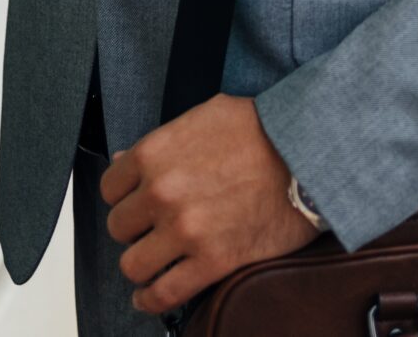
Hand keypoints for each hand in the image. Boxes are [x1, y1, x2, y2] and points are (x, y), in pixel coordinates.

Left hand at [100, 95, 318, 315]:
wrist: (307, 153)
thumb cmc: (260, 129)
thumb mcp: (202, 118)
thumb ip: (159, 142)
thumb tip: (124, 160)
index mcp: (153, 154)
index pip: (110, 187)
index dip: (124, 196)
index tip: (137, 203)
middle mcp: (161, 194)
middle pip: (119, 227)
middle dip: (135, 229)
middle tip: (153, 228)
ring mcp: (185, 231)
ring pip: (133, 265)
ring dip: (143, 263)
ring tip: (156, 260)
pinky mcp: (213, 261)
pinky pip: (164, 294)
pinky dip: (150, 300)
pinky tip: (150, 296)